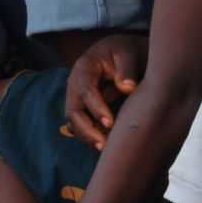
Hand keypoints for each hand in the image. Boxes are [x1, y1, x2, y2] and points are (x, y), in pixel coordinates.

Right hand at [63, 34, 146, 151]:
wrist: (122, 53)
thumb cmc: (125, 51)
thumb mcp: (128, 52)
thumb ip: (127, 68)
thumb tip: (127, 88)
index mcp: (84, 67)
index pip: (85, 90)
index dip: (95, 107)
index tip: (110, 123)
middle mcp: (75, 85)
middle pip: (73, 111)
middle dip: (86, 130)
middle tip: (104, 145)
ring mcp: (77, 99)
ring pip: (74, 123)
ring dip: (87, 138)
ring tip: (105, 150)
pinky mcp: (84, 110)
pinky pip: (82, 127)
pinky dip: (91, 138)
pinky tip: (106, 148)